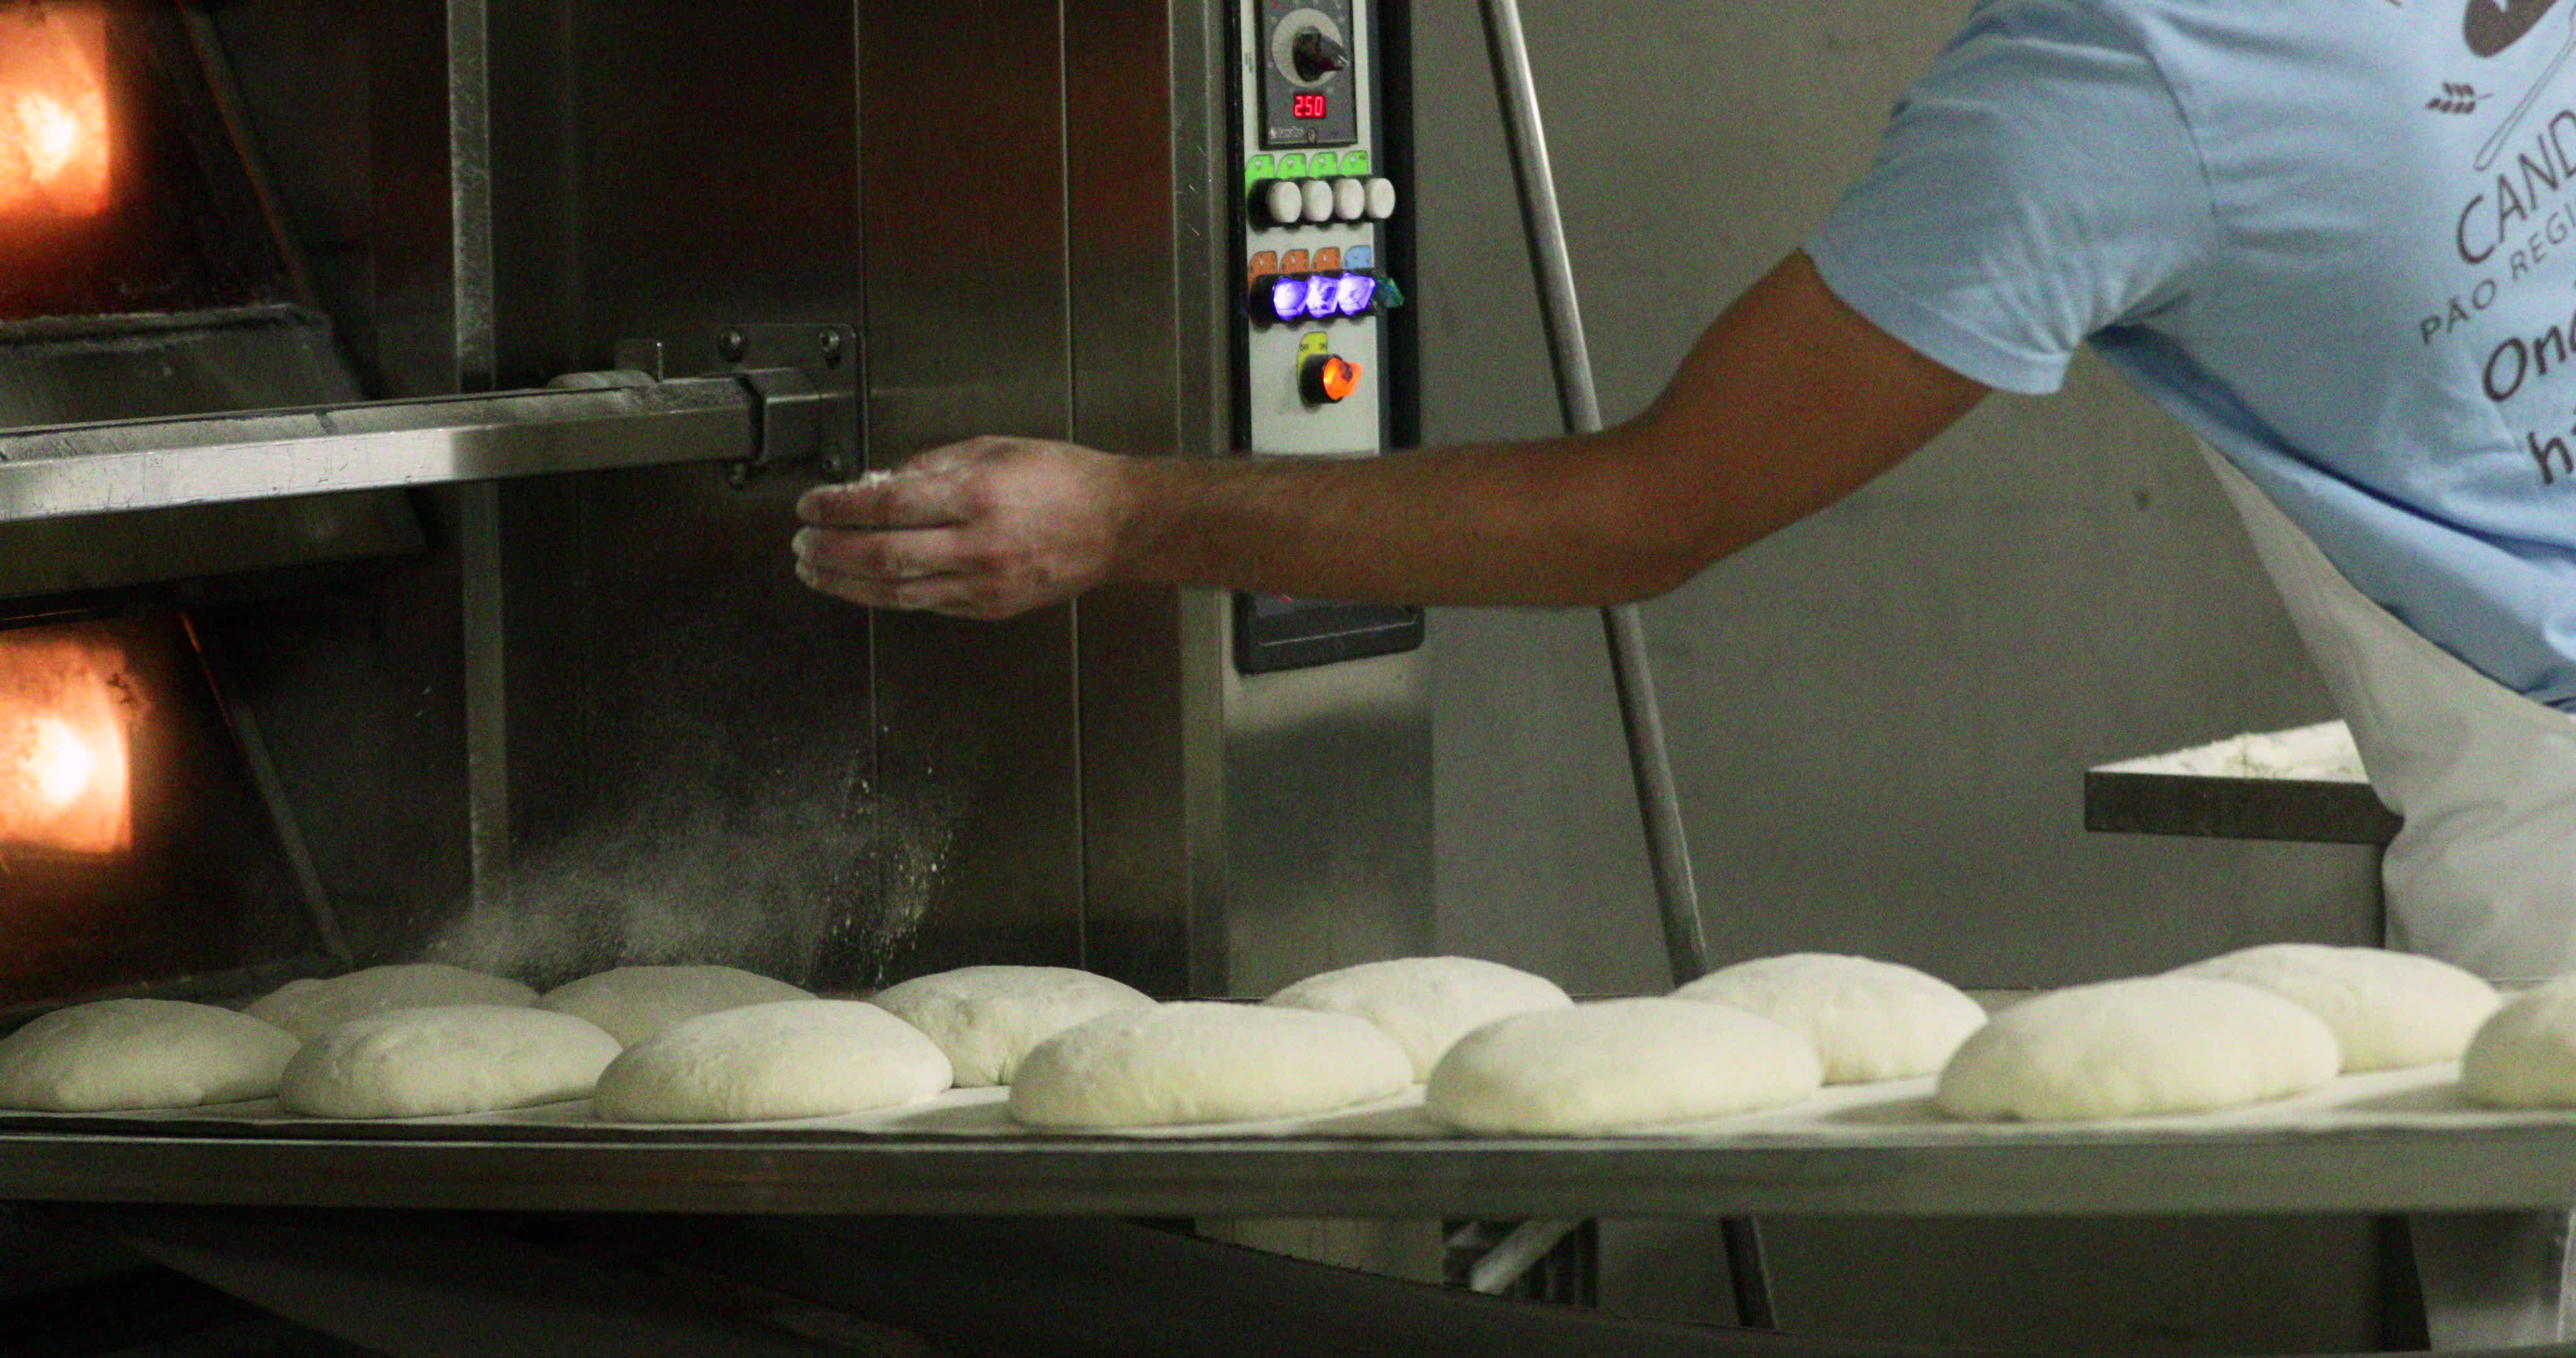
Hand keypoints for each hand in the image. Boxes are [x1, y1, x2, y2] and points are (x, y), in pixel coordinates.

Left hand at [791, 436, 1138, 618]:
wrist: (1117, 524)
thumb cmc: (1063, 479)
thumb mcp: (994, 449)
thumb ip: (932, 465)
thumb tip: (877, 483)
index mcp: (977, 495)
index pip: (886, 505)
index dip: (838, 508)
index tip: (809, 505)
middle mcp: (978, 544)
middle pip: (882, 555)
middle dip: (830, 550)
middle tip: (800, 542)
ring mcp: (983, 583)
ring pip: (896, 591)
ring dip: (845, 582)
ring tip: (814, 569)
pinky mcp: (989, 607)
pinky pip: (925, 604)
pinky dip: (885, 594)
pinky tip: (861, 584)